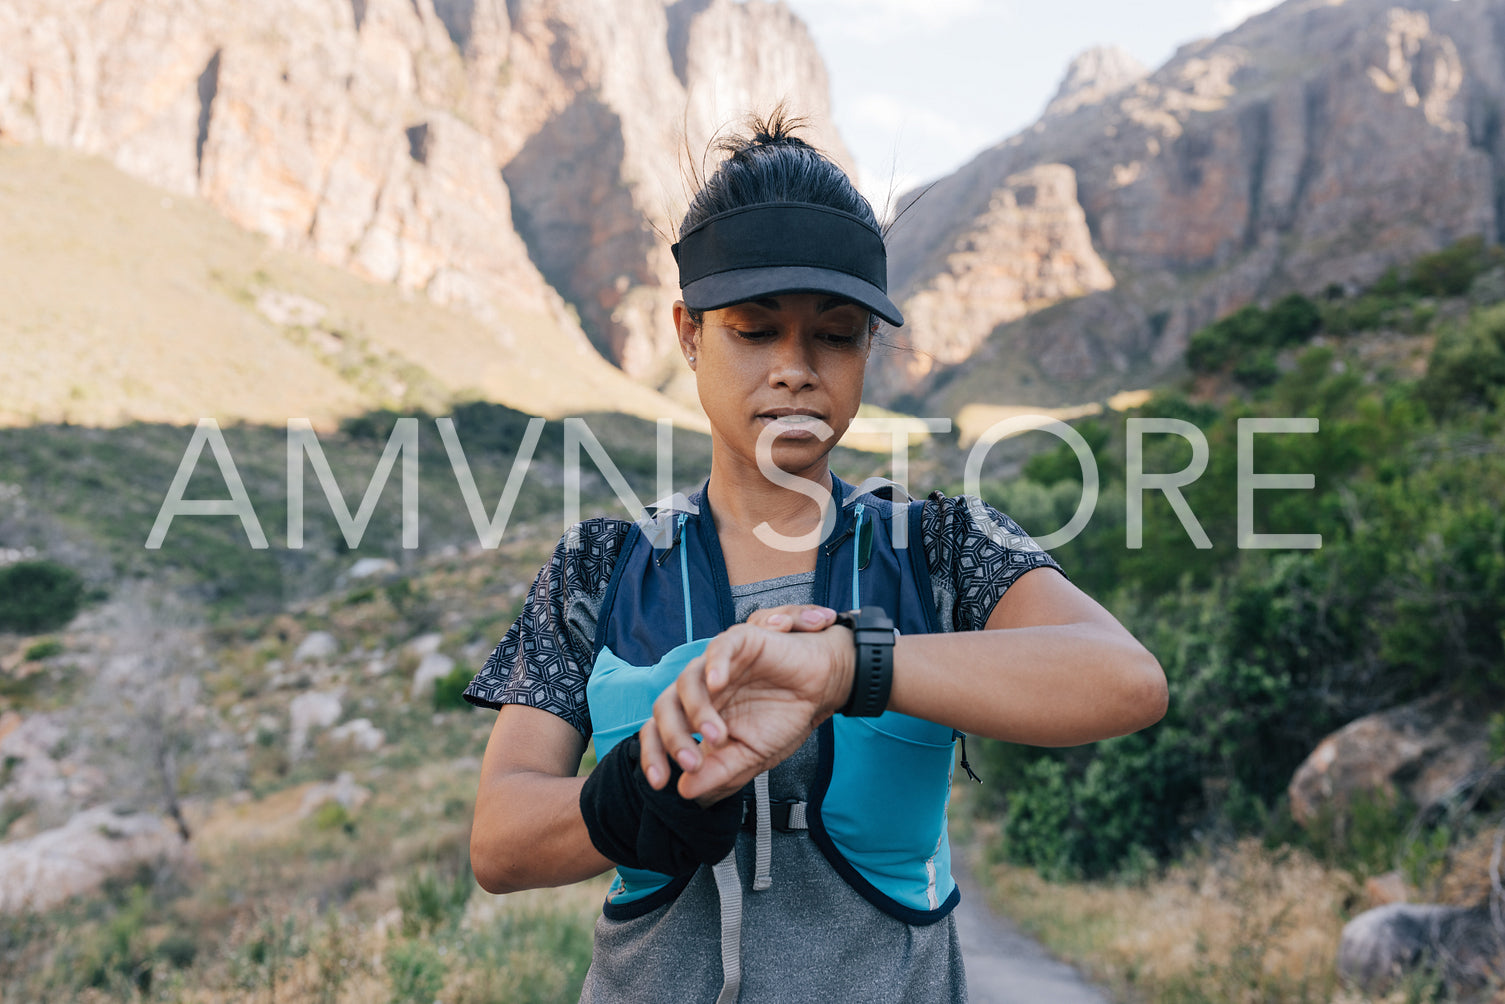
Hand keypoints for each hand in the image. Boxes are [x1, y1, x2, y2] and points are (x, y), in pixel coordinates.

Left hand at [637, 607, 853, 802]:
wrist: (821, 691)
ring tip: (718, 736)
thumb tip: (685, 790)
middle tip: (691, 763)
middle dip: (672, 738)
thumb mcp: (751, 756)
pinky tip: (718, 684)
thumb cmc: (783, 719)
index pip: (659, 731)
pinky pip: (719, 649)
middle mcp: (700, 689)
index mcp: (696, 716)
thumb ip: (719, 772)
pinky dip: (715, 665)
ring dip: (697, 712)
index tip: (659, 782)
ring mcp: (716, 665)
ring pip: (688, 681)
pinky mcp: (739, 642)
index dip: (653, 754)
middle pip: (664, 706)